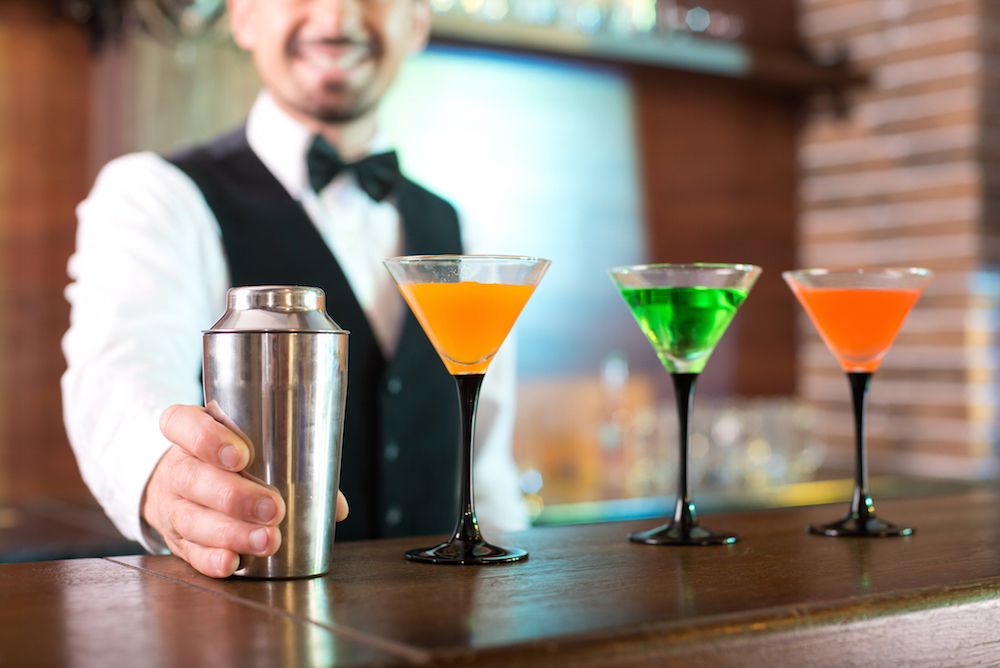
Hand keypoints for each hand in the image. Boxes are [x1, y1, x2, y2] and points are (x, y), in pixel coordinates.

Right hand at [143, 404, 348, 577]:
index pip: (182, 424)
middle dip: (234, 496)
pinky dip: (210, 559)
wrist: (180, 485)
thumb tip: (337, 506)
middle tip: (273, 509)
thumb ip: (292, 464)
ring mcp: (171, 504)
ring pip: (191, 518)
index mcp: (190, 430)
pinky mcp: (175, 538)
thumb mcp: (250, 445)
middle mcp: (176, 465)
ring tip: (267, 541)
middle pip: (192, 477)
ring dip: (231, 533)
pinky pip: (189, 551)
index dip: (206, 439)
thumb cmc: (230, 461)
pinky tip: (232, 563)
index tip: (241, 456)